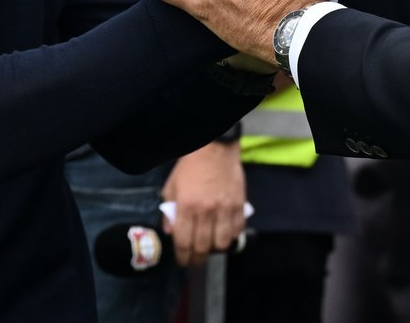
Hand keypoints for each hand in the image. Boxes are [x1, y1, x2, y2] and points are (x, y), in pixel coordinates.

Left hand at [160, 141, 245, 265]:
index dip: (182, 257)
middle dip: (197, 259)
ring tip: (210, 247)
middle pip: (203, 247)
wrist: (215, 147)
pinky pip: (237, 230)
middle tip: (195, 260)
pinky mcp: (239, 205)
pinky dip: (231, 236)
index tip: (182, 262)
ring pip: (222, 243)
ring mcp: (225, 208)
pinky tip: (224, 233)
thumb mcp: (171, 187)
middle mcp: (207, 211)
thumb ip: (169, 212)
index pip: (184, 242)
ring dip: (215, 249)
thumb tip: (171, 232)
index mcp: (187, 206)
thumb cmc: (190, 166)